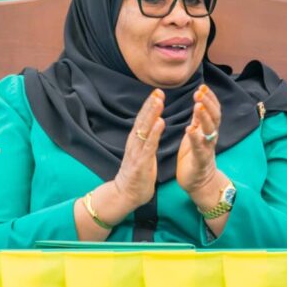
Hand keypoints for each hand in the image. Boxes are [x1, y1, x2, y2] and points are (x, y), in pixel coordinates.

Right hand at [113, 89, 164, 209]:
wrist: (125, 195)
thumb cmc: (136, 175)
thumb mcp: (142, 154)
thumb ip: (146, 141)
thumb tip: (152, 129)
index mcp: (136, 141)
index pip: (142, 120)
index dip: (149, 106)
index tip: (157, 92)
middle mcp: (134, 143)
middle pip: (142, 120)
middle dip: (150, 105)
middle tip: (158, 91)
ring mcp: (136, 152)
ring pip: (145, 129)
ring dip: (152, 114)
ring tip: (159, 101)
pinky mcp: (141, 162)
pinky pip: (149, 145)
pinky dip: (155, 132)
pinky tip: (161, 122)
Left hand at [176, 84, 221, 194]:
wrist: (199, 183)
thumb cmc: (195, 156)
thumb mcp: (196, 134)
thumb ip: (199, 120)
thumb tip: (200, 101)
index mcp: (208, 130)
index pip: (213, 110)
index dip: (209, 98)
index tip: (202, 86)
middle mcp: (211, 138)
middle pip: (214, 117)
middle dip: (208, 103)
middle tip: (200, 92)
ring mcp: (207, 149)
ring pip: (210, 131)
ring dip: (204, 117)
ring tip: (197, 106)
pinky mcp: (200, 161)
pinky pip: (200, 149)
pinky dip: (196, 138)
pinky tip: (190, 130)